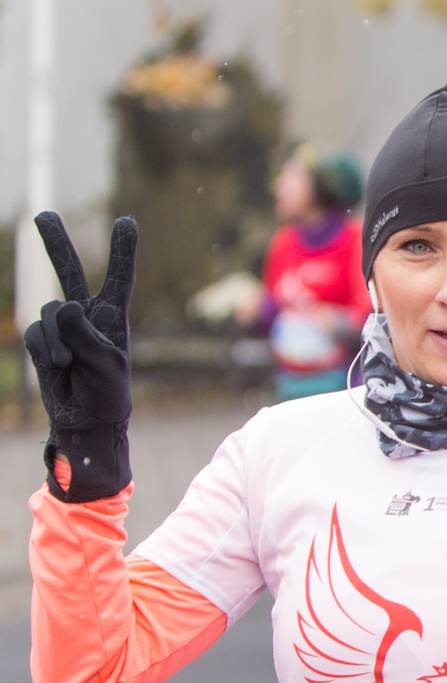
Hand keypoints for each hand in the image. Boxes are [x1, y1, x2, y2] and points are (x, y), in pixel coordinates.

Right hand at [22, 212, 136, 502]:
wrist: (84, 419)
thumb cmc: (106, 393)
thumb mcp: (103, 363)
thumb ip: (82, 333)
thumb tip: (61, 306)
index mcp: (114, 317)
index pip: (119, 278)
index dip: (122, 250)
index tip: (127, 221)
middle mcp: (87, 315)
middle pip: (68, 271)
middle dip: (54, 242)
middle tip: (41, 215)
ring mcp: (61, 326)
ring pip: (47, 313)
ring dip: (55, 341)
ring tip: (69, 365)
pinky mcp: (41, 339)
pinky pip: (34, 332)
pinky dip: (43, 350)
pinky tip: (57, 366)